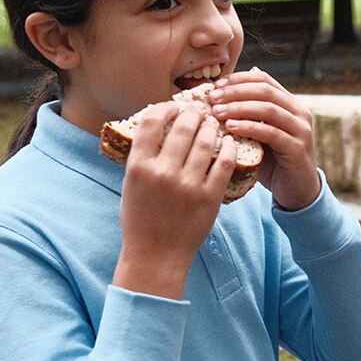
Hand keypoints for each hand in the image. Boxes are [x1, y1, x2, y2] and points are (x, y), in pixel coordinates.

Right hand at [114, 101, 236, 298]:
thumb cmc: (140, 218)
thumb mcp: (131, 184)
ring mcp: (188, 185)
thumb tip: (159, 125)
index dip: (164, 107)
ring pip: (206, 141)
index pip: (151, 121)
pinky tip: (229, 142)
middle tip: (199, 111)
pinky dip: (228, 147)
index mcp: (138, 166)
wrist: (156, 254)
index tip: (172, 106)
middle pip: (183, 126)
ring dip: (211, 127)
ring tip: (213, 124)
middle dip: (193, 113)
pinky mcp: (210, 196)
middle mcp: (163, 172)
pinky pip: (224, 162)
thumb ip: (143, 156)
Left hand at [208, 68, 320, 210]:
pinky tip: (231, 128)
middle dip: (235, 92)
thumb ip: (246, 117)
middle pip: (265, 90)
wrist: (296, 191)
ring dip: (239, 108)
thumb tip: (215, 99)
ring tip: (217, 112)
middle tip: (212, 98)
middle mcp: (299, 112)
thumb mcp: (259, 135)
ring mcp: (301, 129)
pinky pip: (271, 133)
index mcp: (290, 103)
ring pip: (268, 109)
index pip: (263, 79)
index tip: (215, 86)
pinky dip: (249, 128)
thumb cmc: (273, 162)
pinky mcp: (298, 148)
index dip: (238, 79)